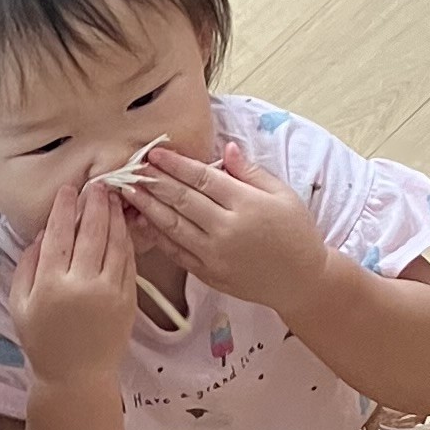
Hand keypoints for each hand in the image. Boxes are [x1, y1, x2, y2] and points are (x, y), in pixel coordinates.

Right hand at [9, 176, 139, 386]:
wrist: (78, 377)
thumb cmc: (44, 342)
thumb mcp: (20, 305)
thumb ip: (26, 267)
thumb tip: (40, 236)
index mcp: (51, 285)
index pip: (58, 235)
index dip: (63, 208)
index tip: (67, 190)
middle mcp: (82, 284)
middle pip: (90, 232)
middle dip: (94, 203)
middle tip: (97, 184)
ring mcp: (109, 291)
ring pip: (114, 243)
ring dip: (113, 216)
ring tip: (112, 197)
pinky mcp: (128, 299)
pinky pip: (128, 261)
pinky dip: (126, 239)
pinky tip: (123, 226)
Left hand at [125, 142, 330, 324]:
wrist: (300, 281)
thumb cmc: (296, 233)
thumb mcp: (282, 194)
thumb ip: (250, 172)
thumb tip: (226, 148)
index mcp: (246, 205)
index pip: (202, 178)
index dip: (176, 164)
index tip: (155, 153)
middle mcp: (226, 230)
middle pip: (182, 200)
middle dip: (154, 181)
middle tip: (132, 167)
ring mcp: (214, 255)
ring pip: (173, 226)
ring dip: (148, 206)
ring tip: (128, 190)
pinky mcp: (208, 274)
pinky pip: (176, 252)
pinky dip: (158, 236)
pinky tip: (143, 221)